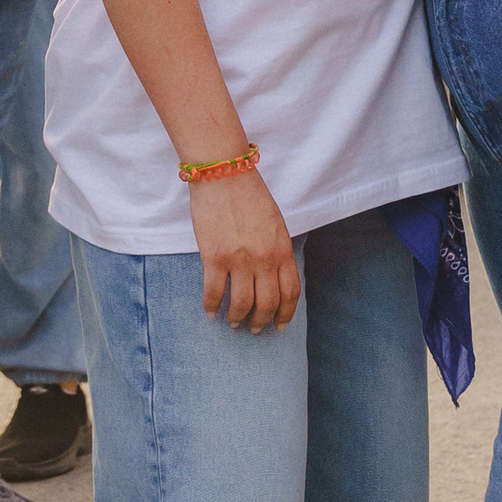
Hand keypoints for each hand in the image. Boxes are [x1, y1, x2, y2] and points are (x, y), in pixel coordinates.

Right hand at [190, 164, 299, 331]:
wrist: (224, 173)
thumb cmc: (249, 195)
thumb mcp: (275, 223)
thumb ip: (277, 251)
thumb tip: (273, 278)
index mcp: (282, 249)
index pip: (290, 292)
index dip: (286, 314)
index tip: (280, 326)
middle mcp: (264, 258)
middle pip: (268, 304)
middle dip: (261, 322)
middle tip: (254, 329)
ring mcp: (239, 260)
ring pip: (241, 304)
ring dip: (237, 319)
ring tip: (233, 323)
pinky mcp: (214, 257)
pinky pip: (213, 292)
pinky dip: (211, 306)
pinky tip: (210, 312)